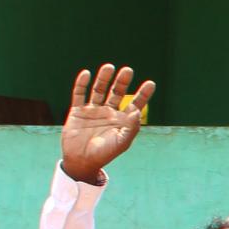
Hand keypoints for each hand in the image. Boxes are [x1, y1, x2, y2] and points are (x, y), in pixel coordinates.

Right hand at [60, 64, 155, 181]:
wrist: (82, 161)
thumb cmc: (105, 154)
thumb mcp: (122, 142)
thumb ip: (131, 127)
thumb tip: (137, 110)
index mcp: (122, 120)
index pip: (135, 103)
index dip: (143, 94)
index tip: (151, 83)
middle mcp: (109, 112)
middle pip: (117, 92)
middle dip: (122, 82)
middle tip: (128, 70)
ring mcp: (93, 110)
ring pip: (99, 90)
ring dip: (103, 78)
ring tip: (109, 67)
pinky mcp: (77, 111)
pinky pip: (79, 94)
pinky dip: (81, 84)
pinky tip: (86, 74)